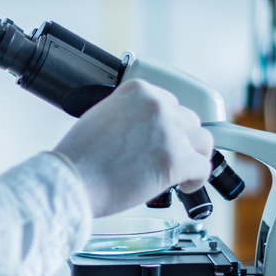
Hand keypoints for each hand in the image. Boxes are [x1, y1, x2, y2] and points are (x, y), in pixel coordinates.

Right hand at [52, 79, 212, 216]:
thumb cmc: (80, 157)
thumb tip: (150, 133)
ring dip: (194, 158)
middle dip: (182, 142)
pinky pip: (203, 168)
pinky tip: (183, 185)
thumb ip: (131, 116)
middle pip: (190, 122)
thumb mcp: (104, 117)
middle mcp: (157, 105)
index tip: (163, 141)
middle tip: (166, 159)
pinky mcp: (176, 159)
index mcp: (138, 90)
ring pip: (203, 142)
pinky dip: (197, 180)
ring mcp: (168, 131)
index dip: (170, 126)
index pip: (172, 104)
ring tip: (179, 172)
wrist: (71, 180)